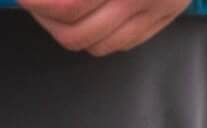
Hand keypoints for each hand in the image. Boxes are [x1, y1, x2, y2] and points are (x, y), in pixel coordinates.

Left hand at [20, 0, 191, 55]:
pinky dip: (94, 36)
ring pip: (95, 45)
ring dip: (64, 30)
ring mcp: (160, 8)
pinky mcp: (168, 14)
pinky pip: (121, 43)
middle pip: (76, 34)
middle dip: (43, 17)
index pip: (69, 5)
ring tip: (49, 6)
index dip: (37, 2)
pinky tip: (82, 14)